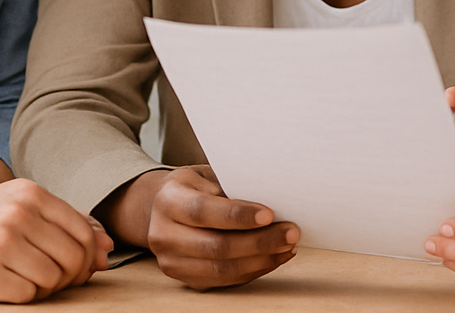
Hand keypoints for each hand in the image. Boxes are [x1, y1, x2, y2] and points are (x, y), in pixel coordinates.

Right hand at [0, 178, 112, 301]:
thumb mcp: (15, 209)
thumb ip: (62, 224)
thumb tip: (107, 249)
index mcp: (30, 193)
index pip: (83, 232)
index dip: (87, 257)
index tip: (75, 268)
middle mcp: (17, 213)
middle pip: (74, 257)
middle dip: (70, 277)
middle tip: (52, 281)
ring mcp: (0, 242)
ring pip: (53, 279)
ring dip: (45, 289)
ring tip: (24, 281)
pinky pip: (27, 295)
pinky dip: (23, 297)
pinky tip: (6, 288)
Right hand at [104, 165, 298, 289]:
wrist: (164, 207)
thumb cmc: (195, 186)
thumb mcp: (207, 174)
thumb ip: (232, 185)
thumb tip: (274, 197)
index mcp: (168, 200)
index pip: (203, 211)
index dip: (238, 215)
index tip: (269, 215)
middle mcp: (163, 234)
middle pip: (216, 246)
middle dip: (259, 242)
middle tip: (291, 233)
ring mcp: (171, 261)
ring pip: (221, 269)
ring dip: (261, 260)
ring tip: (287, 246)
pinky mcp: (185, 278)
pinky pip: (223, 280)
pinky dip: (253, 270)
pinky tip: (274, 257)